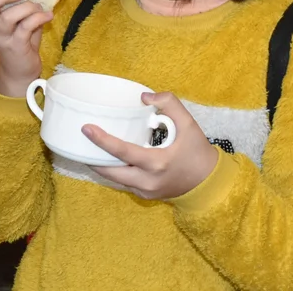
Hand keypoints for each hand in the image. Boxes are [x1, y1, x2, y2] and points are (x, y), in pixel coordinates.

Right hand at [0, 0, 53, 96]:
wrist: (19, 71)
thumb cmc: (21, 40)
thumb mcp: (22, 18)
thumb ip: (29, 0)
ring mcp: (2, 37)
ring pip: (8, 17)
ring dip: (27, 8)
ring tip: (39, 9)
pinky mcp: (15, 46)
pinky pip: (25, 28)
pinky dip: (39, 18)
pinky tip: (48, 16)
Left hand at [84, 92, 218, 200]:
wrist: (210, 183)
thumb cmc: (198, 152)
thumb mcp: (189, 123)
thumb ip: (169, 103)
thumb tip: (143, 97)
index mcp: (156, 163)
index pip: (122, 152)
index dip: (102, 140)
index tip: (86, 129)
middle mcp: (147, 181)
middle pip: (109, 171)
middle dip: (92, 157)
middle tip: (83, 141)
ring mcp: (145, 191)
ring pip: (113, 180)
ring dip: (101, 166)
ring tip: (89, 149)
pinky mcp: (145, 196)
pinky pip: (123, 183)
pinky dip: (114, 172)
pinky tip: (108, 160)